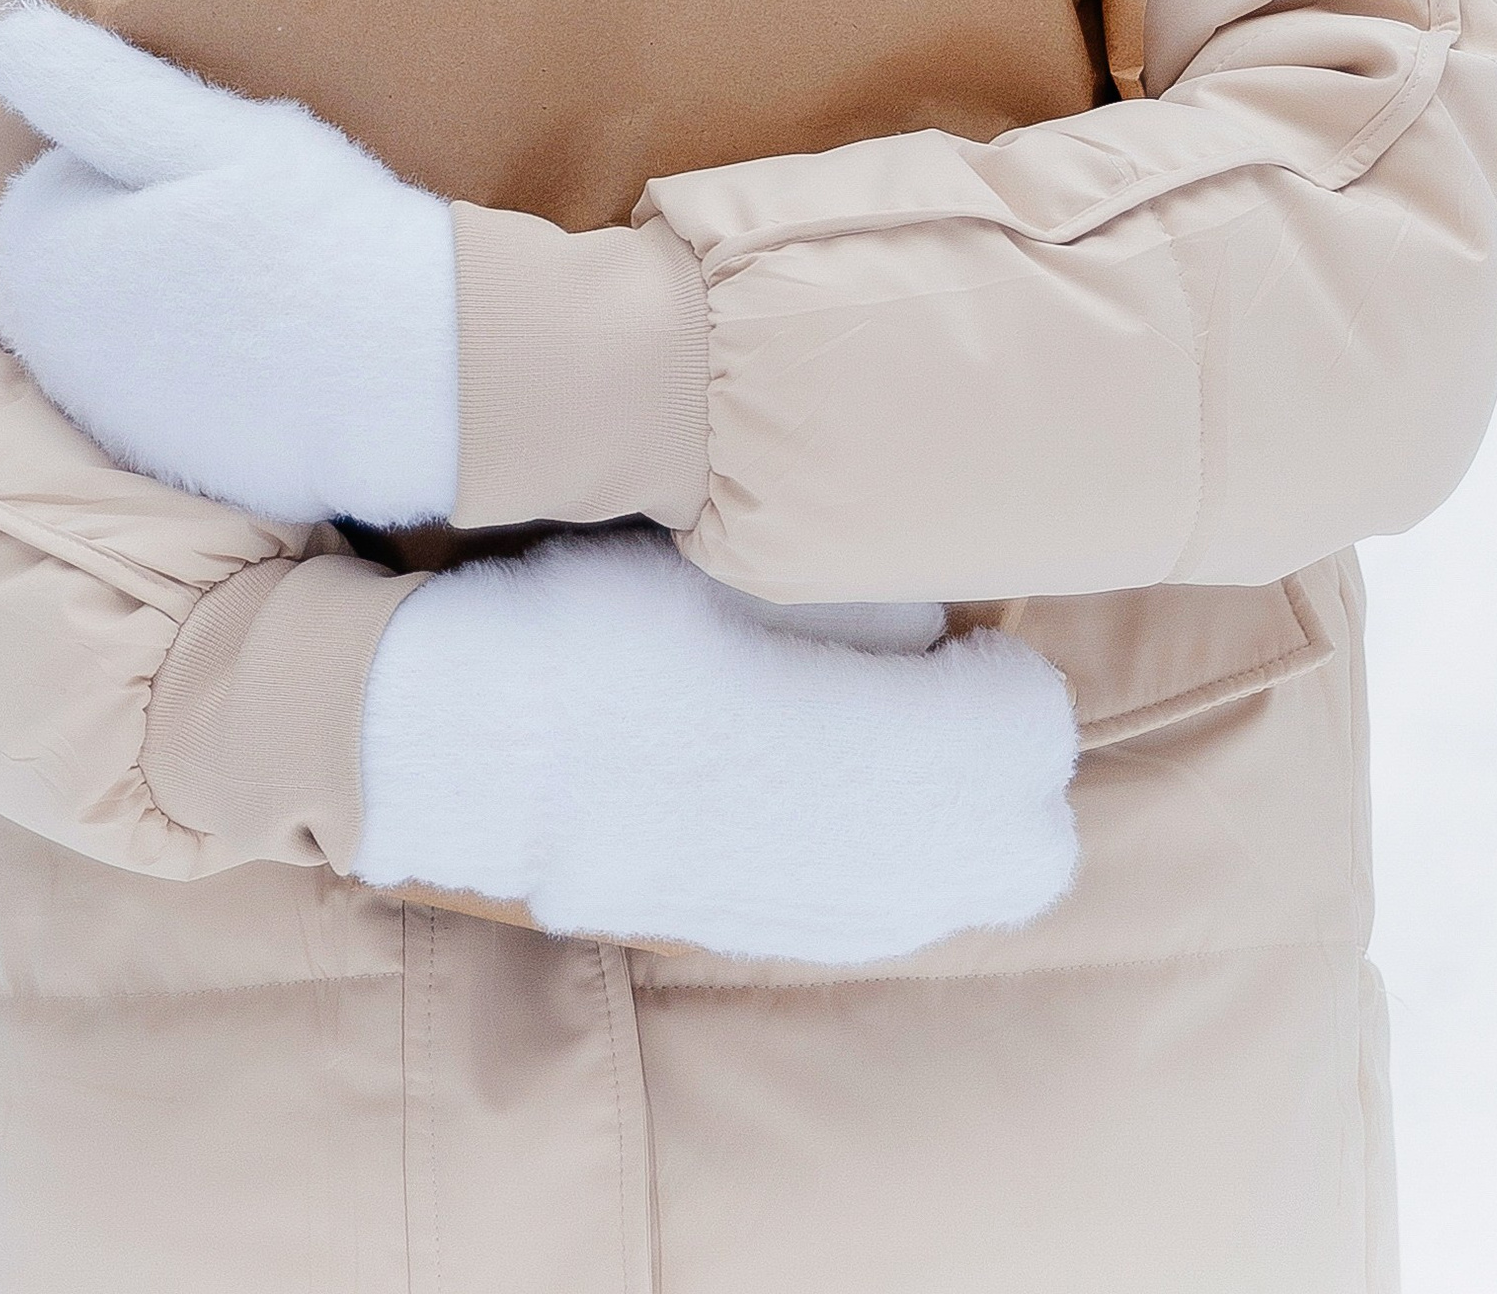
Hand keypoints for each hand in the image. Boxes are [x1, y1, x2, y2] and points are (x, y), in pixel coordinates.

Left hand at [0, 0, 458, 525]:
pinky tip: (270, 343)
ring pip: (119, 315)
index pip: (59, 173)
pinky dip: (198, 361)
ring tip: (264, 280)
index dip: (140, 155)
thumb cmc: (308, 230)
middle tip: (247, 220)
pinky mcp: (159, 461)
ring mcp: (101, 414)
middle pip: (82, 248)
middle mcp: (45, 346)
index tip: (216, 169)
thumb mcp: (200, 128)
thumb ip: (88, 83)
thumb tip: (0, 37)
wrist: (404, 375)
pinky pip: (161, 384)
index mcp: (40, 253)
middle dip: (145, 226)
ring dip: (169, 292)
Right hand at [356, 529, 1077, 964]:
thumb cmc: (602, 617)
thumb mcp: (739, 561)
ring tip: (898, 731)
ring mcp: (803, 917)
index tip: (962, 632)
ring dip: (963, 819)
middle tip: (951, 685)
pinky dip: (894, 861)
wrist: (468, 733)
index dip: (1009, 675)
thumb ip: (863, 591)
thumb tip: (936, 621)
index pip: (1029, 739)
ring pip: (958, 898)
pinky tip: (837, 791)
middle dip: (1012, 764)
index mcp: (869, 755)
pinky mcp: (746, 936)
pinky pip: (882, 920)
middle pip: (1028, 848)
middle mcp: (857, 865)